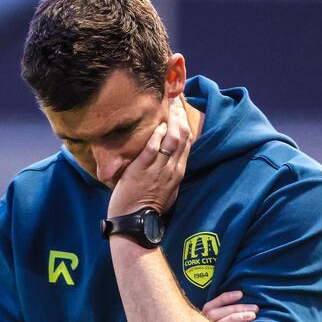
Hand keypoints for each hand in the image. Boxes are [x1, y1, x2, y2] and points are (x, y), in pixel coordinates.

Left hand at [107, 97, 192, 216]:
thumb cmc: (147, 207)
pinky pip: (153, 149)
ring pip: (172, 140)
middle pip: (182, 137)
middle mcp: (172, 169)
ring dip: (171, 120)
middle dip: (180, 115)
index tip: (182, 108)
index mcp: (178, 172)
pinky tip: (157, 124)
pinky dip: (156, 135)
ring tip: (168, 104)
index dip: (186, 122)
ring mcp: (158, 169)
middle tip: (175, 99)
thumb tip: (169, 158)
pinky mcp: (142, 170)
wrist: (135, 222)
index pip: (187, 142)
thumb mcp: (166, 190)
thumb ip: (169, 172)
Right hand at [202, 291, 258, 321]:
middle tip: (255, 308)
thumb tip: (241, 299)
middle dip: (239, 308)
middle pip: (222, 312)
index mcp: (205, 313)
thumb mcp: (217, 318)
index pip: (216, 302)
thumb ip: (224, 310)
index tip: (241, 294)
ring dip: (238, 318)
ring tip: (252, 316)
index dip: (228, 297)